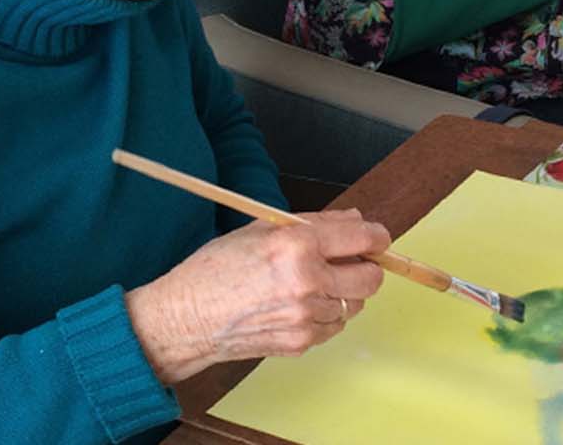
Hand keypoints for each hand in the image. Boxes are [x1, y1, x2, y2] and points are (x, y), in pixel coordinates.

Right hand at [126, 208, 389, 383]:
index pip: (363, 238)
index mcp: (297, 245)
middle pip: (371, 278)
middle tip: (349, 262)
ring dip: (343, 293)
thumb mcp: (261, 228)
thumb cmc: (216, 269)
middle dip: (366, 267)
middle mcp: (307, 282)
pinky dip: (326, 315)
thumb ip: (316, 223)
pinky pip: (334, 326)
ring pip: (354, 304)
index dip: (377, 237)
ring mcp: (305, 317)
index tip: (376, 238)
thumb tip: (356, 219)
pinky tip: (298, 305)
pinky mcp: (301, 342)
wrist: (185, 318)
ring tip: (312, 284)